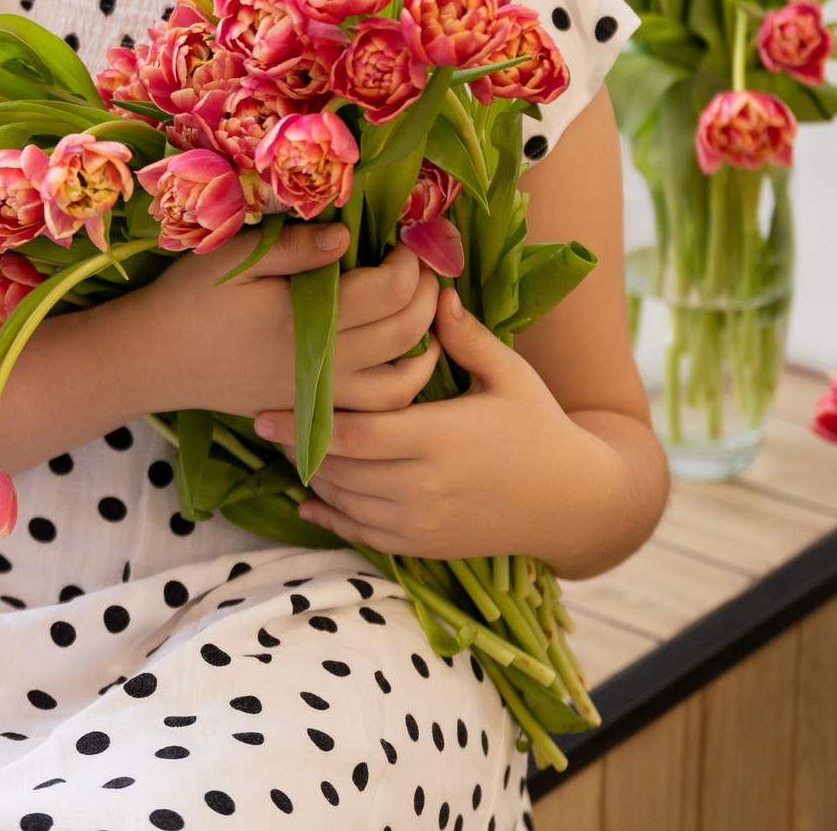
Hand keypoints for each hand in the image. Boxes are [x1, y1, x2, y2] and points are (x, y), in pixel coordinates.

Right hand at [114, 226, 441, 418]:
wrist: (157, 360)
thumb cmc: (191, 300)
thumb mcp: (234, 259)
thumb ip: (294, 248)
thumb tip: (348, 237)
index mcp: (304, 319)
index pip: (388, 291)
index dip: (409, 262)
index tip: (403, 240)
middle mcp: (323, 363)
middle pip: (406, 331)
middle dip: (428, 293)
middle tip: (420, 266)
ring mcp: (321, 394)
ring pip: (404, 381)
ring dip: (427, 344)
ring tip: (425, 311)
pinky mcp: (314, 410)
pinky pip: (378, 411)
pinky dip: (404, 387)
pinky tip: (403, 356)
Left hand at [251, 288, 631, 561]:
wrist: (575, 501)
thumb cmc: (540, 426)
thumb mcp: (509, 374)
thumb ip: (466, 337)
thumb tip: (434, 291)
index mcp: (438, 436)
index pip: (353, 432)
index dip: (302, 423)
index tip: (263, 407)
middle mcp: (424, 485)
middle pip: (339, 469)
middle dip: (296, 446)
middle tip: (261, 420)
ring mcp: (423, 521)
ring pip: (346, 503)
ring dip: (312, 478)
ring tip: (285, 447)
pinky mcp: (427, 544)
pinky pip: (365, 536)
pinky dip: (332, 520)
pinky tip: (310, 503)